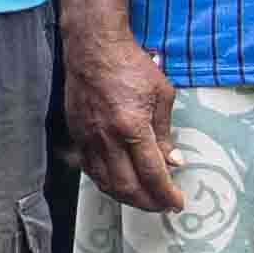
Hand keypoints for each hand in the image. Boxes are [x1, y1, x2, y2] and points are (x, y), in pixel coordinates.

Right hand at [55, 7, 182, 215]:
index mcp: (133, 127)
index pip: (152, 174)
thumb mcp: (161, 95)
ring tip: (143, 198)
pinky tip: (119, 182)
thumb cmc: (131, 66)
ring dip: (126, 197)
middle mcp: (108, 138)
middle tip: (162, 205)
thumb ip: (165, 133)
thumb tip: (174, 161)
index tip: (176, 203)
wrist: (93, 47)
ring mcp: (89, 138)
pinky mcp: (77, 135)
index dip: (166, 194)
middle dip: (147, 203)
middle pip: (127, 187)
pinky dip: (106, 182)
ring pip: (105, 183)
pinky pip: (90, 169)